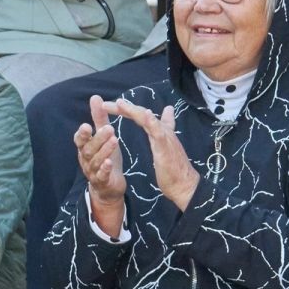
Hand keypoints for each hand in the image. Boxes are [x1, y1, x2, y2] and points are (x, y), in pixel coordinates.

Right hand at [73, 95, 126, 234]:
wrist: (108, 187)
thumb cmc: (105, 158)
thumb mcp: (103, 137)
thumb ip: (99, 118)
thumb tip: (95, 97)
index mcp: (85, 148)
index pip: (79, 140)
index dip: (82, 133)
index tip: (87, 125)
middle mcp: (85, 159)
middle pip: (88, 149)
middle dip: (98, 139)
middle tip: (109, 128)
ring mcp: (92, 172)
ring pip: (95, 161)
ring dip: (104, 151)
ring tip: (114, 141)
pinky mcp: (102, 182)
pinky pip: (101, 176)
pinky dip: (104, 169)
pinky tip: (110, 163)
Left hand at [107, 97, 198, 211]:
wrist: (185, 185)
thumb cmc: (174, 169)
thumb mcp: (165, 146)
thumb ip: (165, 128)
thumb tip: (169, 110)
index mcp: (159, 132)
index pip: (141, 116)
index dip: (126, 109)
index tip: (110, 106)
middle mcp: (163, 131)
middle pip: (141, 114)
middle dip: (123, 107)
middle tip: (104, 104)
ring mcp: (165, 138)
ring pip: (147, 119)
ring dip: (133, 110)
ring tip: (119, 103)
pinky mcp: (166, 148)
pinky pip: (158, 132)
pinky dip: (152, 122)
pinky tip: (145, 114)